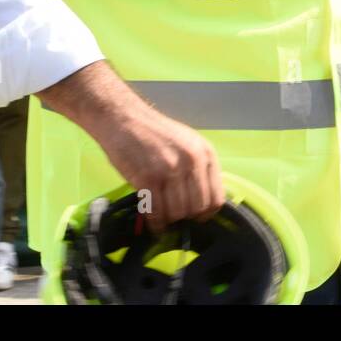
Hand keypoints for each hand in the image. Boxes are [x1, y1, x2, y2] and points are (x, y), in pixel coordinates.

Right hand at [43, 62, 224, 232]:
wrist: (124, 118)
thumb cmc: (153, 133)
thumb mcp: (187, 144)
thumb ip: (197, 169)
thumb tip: (202, 203)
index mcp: (206, 153)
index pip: (216, 198)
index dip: (206, 213)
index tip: (196, 218)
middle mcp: (192, 161)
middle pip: (197, 209)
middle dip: (185, 218)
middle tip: (174, 216)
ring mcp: (170, 170)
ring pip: (178, 213)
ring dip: (169, 220)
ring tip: (161, 215)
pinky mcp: (148, 178)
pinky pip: (157, 212)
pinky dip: (155, 222)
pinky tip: (152, 220)